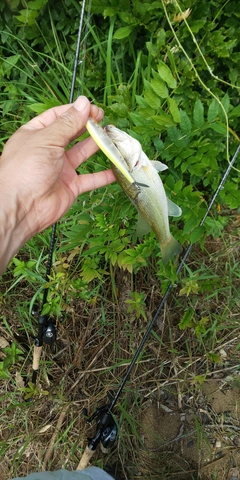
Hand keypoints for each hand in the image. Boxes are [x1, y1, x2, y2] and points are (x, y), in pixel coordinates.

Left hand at [0, 96, 114, 272]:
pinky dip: (104, 175)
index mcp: (36, 134)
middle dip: (89, 126)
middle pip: (72, 133)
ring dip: (98, 146)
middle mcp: (49, 150)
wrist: (21, 207)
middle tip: (105, 120)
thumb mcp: (47, 139)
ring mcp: (60, 169)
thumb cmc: (26, 169)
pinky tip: (116, 168)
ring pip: (83, 154)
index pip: (58, 116)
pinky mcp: (70, 186)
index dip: (75, 111)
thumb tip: (84, 102)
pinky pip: (90, 179)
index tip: (93, 108)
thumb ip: (68, 123)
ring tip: (113, 137)